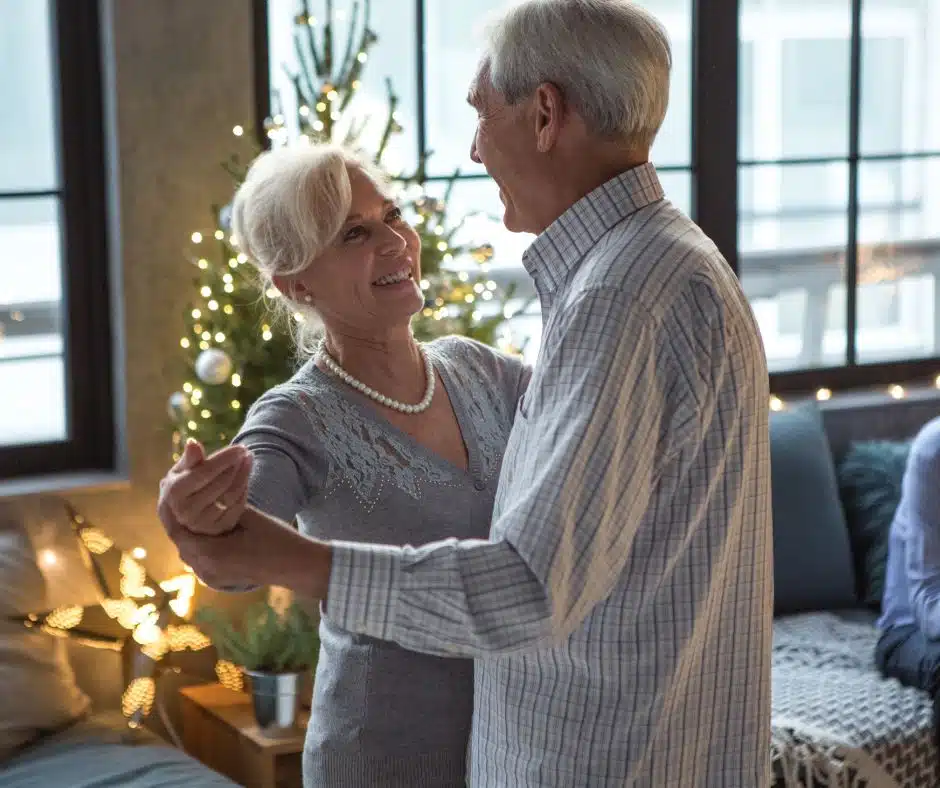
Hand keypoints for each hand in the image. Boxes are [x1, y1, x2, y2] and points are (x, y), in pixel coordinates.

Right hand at [158, 439, 251, 535]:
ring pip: (231, 495)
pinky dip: (245, 488)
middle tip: (245, 451)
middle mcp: (187, 512)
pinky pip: (238, 506)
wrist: (185, 510)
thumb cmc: (183, 483)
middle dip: (236, 465)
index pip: (205, 472)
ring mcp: (203, 523)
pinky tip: (247, 474)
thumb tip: (193, 443)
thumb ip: (190, 458)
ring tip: (249, 459)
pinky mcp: (219, 529)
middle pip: (220, 484)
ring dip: (243, 475)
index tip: (240, 447)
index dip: (224, 459)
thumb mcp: (182, 470)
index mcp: (174, 494)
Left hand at [161, 504, 331, 596]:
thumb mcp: (246, 517)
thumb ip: (219, 508)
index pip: (177, 530)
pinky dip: (200, 544)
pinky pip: (200, 559)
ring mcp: (212, 577)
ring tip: (188, 513)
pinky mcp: (219, 579)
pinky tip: (205, 530)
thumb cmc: (277, 538)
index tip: (168, 495)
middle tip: (176, 500)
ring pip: (190, 551)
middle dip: (179, 521)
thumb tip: (201, 494)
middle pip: (182, 541)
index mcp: (211, 553)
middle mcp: (206, 569)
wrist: (298, 566)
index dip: (170, 512)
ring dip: (189, 533)